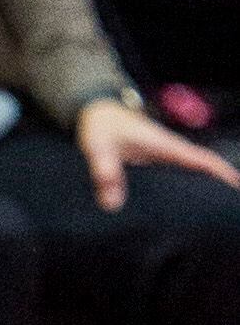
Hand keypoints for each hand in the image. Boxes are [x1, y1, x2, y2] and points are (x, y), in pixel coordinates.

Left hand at [74, 95, 236, 212]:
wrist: (97, 111)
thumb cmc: (102, 126)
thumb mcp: (98, 147)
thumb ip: (105, 171)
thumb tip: (113, 205)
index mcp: (166, 146)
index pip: (204, 160)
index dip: (224, 175)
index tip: (238, 189)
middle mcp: (172, 151)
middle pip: (207, 168)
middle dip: (223, 186)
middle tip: (233, 210)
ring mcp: (167, 156)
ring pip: (197, 172)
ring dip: (209, 187)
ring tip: (219, 214)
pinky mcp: (159, 161)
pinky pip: (183, 174)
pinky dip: (192, 186)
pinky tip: (191, 207)